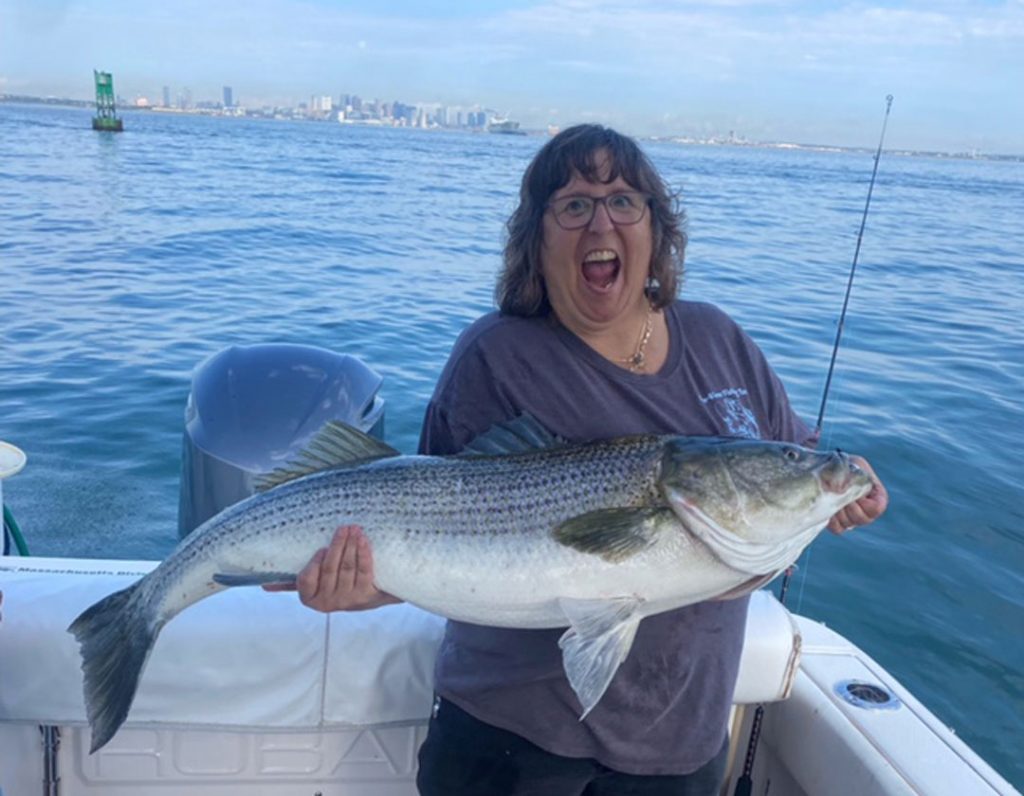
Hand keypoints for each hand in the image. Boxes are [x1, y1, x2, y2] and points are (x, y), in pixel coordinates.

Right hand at [263, 525, 400, 611]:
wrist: (367, 596)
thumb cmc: (334, 583)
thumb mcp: (313, 585)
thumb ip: (291, 581)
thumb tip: (264, 585)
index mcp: (310, 598)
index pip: (306, 581)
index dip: (314, 565)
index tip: (320, 549)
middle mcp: (328, 602)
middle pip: (330, 570)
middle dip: (337, 546)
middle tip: (343, 527)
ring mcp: (348, 600)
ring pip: (348, 568)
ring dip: (351, 546)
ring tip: (353, 529)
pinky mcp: (366, 595)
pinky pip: (364, 571)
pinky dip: (364, 554)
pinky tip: (363, 540)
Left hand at [828, 456, 888, 534]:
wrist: (828, 470)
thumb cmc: (846, 465)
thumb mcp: (855, 465)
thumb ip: (856, 477)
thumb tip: (843, 490)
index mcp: (877, 496)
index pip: (876, 509)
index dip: (864, 502)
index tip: (854, 491)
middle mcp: (867, 511)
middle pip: (863, 519)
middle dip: (848, 505)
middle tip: (839, 492)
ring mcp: (854, 519)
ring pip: (849, 524)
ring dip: (838, 509)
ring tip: (832, 496)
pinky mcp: (840, 523)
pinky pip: (838, 529)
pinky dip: (831, 519)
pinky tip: (826, 505)